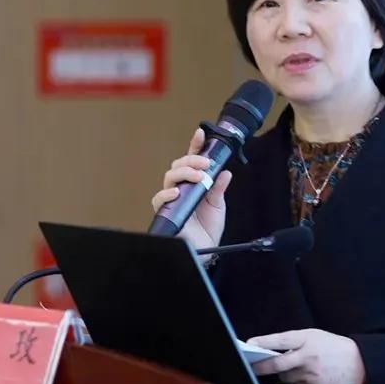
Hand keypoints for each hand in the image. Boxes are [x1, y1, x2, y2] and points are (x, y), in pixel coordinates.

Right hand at [150, 128, 232, 255]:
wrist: (204, 250)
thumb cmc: (208, 228)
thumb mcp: (218, 205)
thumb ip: (219, 188)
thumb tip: (225, 172)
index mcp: (194, 184)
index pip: (192, 161)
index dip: (195, 146)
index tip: (200, 133)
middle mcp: (181, 188)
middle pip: (178, 165)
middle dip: (191, 161)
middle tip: (205, 164)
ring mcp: (172, 198)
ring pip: (169, 177)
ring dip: (184, 173)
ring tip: (199, 177)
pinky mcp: (165, 211)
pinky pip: (159, 199)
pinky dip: (166, 194)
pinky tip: (176, 193)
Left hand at [248, 329, 365, 383]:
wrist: (358, 363)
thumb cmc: (332, 346)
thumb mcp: (314, 336)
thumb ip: (294, 342)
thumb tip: (269, 350)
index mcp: (307, 339)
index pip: (280, 340)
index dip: (263, 342)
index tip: (249, 343)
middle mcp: (308, 357)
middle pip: (277, 364)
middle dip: (261, 366)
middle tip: (250, 366)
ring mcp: (311, 374)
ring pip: (285, 377)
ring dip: (282, 375)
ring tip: (287, 369)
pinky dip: (293, 383)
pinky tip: (301, 377)